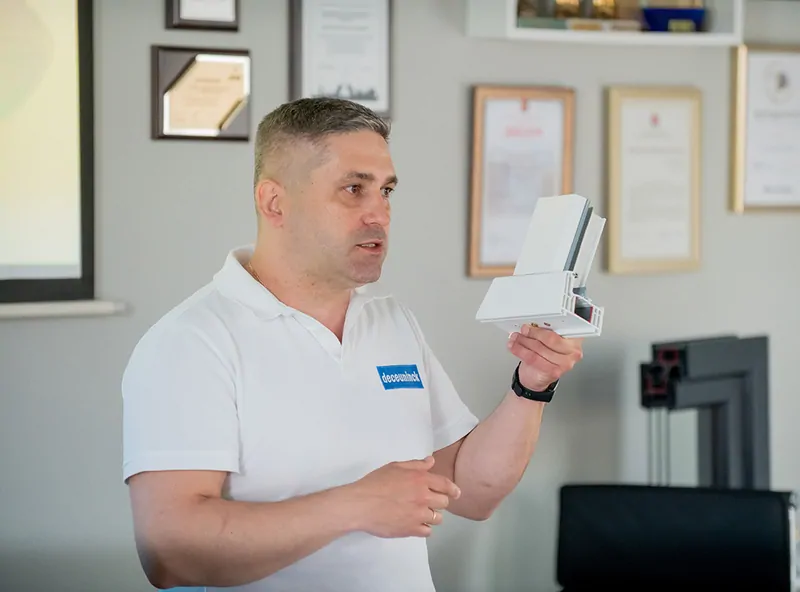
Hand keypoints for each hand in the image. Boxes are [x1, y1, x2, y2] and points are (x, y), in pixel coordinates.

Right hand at [345, 456, 460, 537]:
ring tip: (421, 513)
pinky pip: (427, 531)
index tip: (456, 493)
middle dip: (439, 502)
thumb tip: (431, 461)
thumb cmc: (375, 483)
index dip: (453, 489)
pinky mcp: (412, 530)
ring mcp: (419, 514)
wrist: (361, 504)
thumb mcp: (395, 467)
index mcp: (421, 479)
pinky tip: (415, 523)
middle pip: (444, 503)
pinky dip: (423, 528)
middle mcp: (424, 497)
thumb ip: (416, 465)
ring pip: (438, 518)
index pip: (446, 485)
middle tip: (429, 502)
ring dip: (432, 515)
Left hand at [507, 324, 582, 391]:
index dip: (549, 322)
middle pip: (551, 338)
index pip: (565, 326)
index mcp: (576, 338)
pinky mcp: (555, 372)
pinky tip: (514, 347)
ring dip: (524, 341)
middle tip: (524, 329)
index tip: (536, 319)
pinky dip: (520, 351)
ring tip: (515, 338)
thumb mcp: (547, 338)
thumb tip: (532, 322)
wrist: (539, 375)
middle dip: (534, 332)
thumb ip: (544, 329)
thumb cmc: (546, 355)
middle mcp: (574, 351)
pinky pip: (533, 358)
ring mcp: (566, 363)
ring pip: (540, 348)